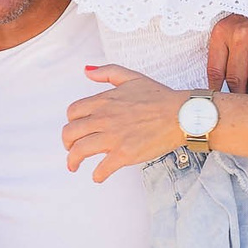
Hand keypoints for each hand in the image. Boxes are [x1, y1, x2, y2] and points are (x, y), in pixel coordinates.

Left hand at [62, 65, 184, 181]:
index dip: (70, 122)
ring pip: (79, 151)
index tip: (74, 129)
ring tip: (74, 166)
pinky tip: (98, 177)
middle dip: (66, 143)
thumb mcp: (131, 77)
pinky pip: (102, 168)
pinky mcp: (124, 154)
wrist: (181, 115)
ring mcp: (113, 137)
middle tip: (70, 150)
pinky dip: (97, 175)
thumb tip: (87, 71)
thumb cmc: (160, 97)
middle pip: (70, 132)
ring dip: (73, 161)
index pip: (73, 112)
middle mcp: (104, 118)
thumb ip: (107, 72)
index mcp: (103, 100)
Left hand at [208, 15, 247, 96]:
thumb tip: (224, 85)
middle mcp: (240, 36)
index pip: (215, 70)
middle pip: (235, 80)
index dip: (217, 91)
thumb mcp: (238, 24)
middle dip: (240, 98)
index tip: (221, 104)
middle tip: (242, 111)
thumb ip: (228, 50)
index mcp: (223, 31)